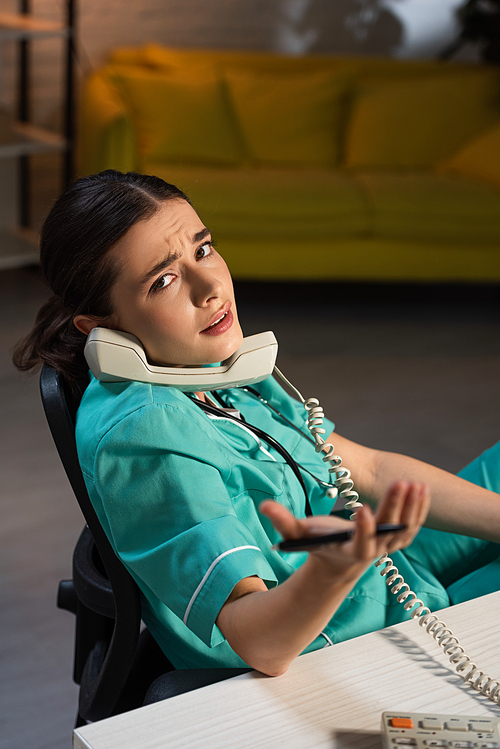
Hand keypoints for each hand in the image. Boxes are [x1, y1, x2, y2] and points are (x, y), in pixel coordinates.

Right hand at [260, 481, 429, 575]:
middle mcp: (374, 551)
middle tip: (399, 483)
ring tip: (414, 483)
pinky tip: (422, 490)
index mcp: (351, 551)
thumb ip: (282, 521)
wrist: (340, 561)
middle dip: (394, 507)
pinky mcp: (398, 540)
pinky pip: (413, 525)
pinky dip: (419, 509)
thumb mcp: (299, 534)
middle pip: (388, 531)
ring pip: (406, 528)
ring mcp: (389, 546)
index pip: (361, 542)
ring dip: (412, 507)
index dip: (363, 527)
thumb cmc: (320, 544)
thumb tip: (264, 506)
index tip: (363, 509)